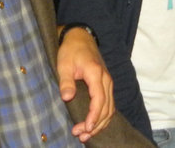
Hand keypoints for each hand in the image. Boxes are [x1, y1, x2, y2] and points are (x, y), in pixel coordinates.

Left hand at [57, 26, 114, 141]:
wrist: (80, 38)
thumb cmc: (71, 50)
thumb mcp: (64, 64)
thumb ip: (66, 81)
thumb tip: (67, 97)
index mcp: (95, 73)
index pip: (99, 99)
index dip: (94, 116)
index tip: (86, 128)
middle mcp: (106, 79)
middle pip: (107, 107)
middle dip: (96, 124)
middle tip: (81, 136)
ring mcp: (108, 82)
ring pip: (110, 108)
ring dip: (100, 123)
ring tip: (86, 135)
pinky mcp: (106, 85)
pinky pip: (109, 104)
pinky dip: (103, 117)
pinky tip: (94, 125)